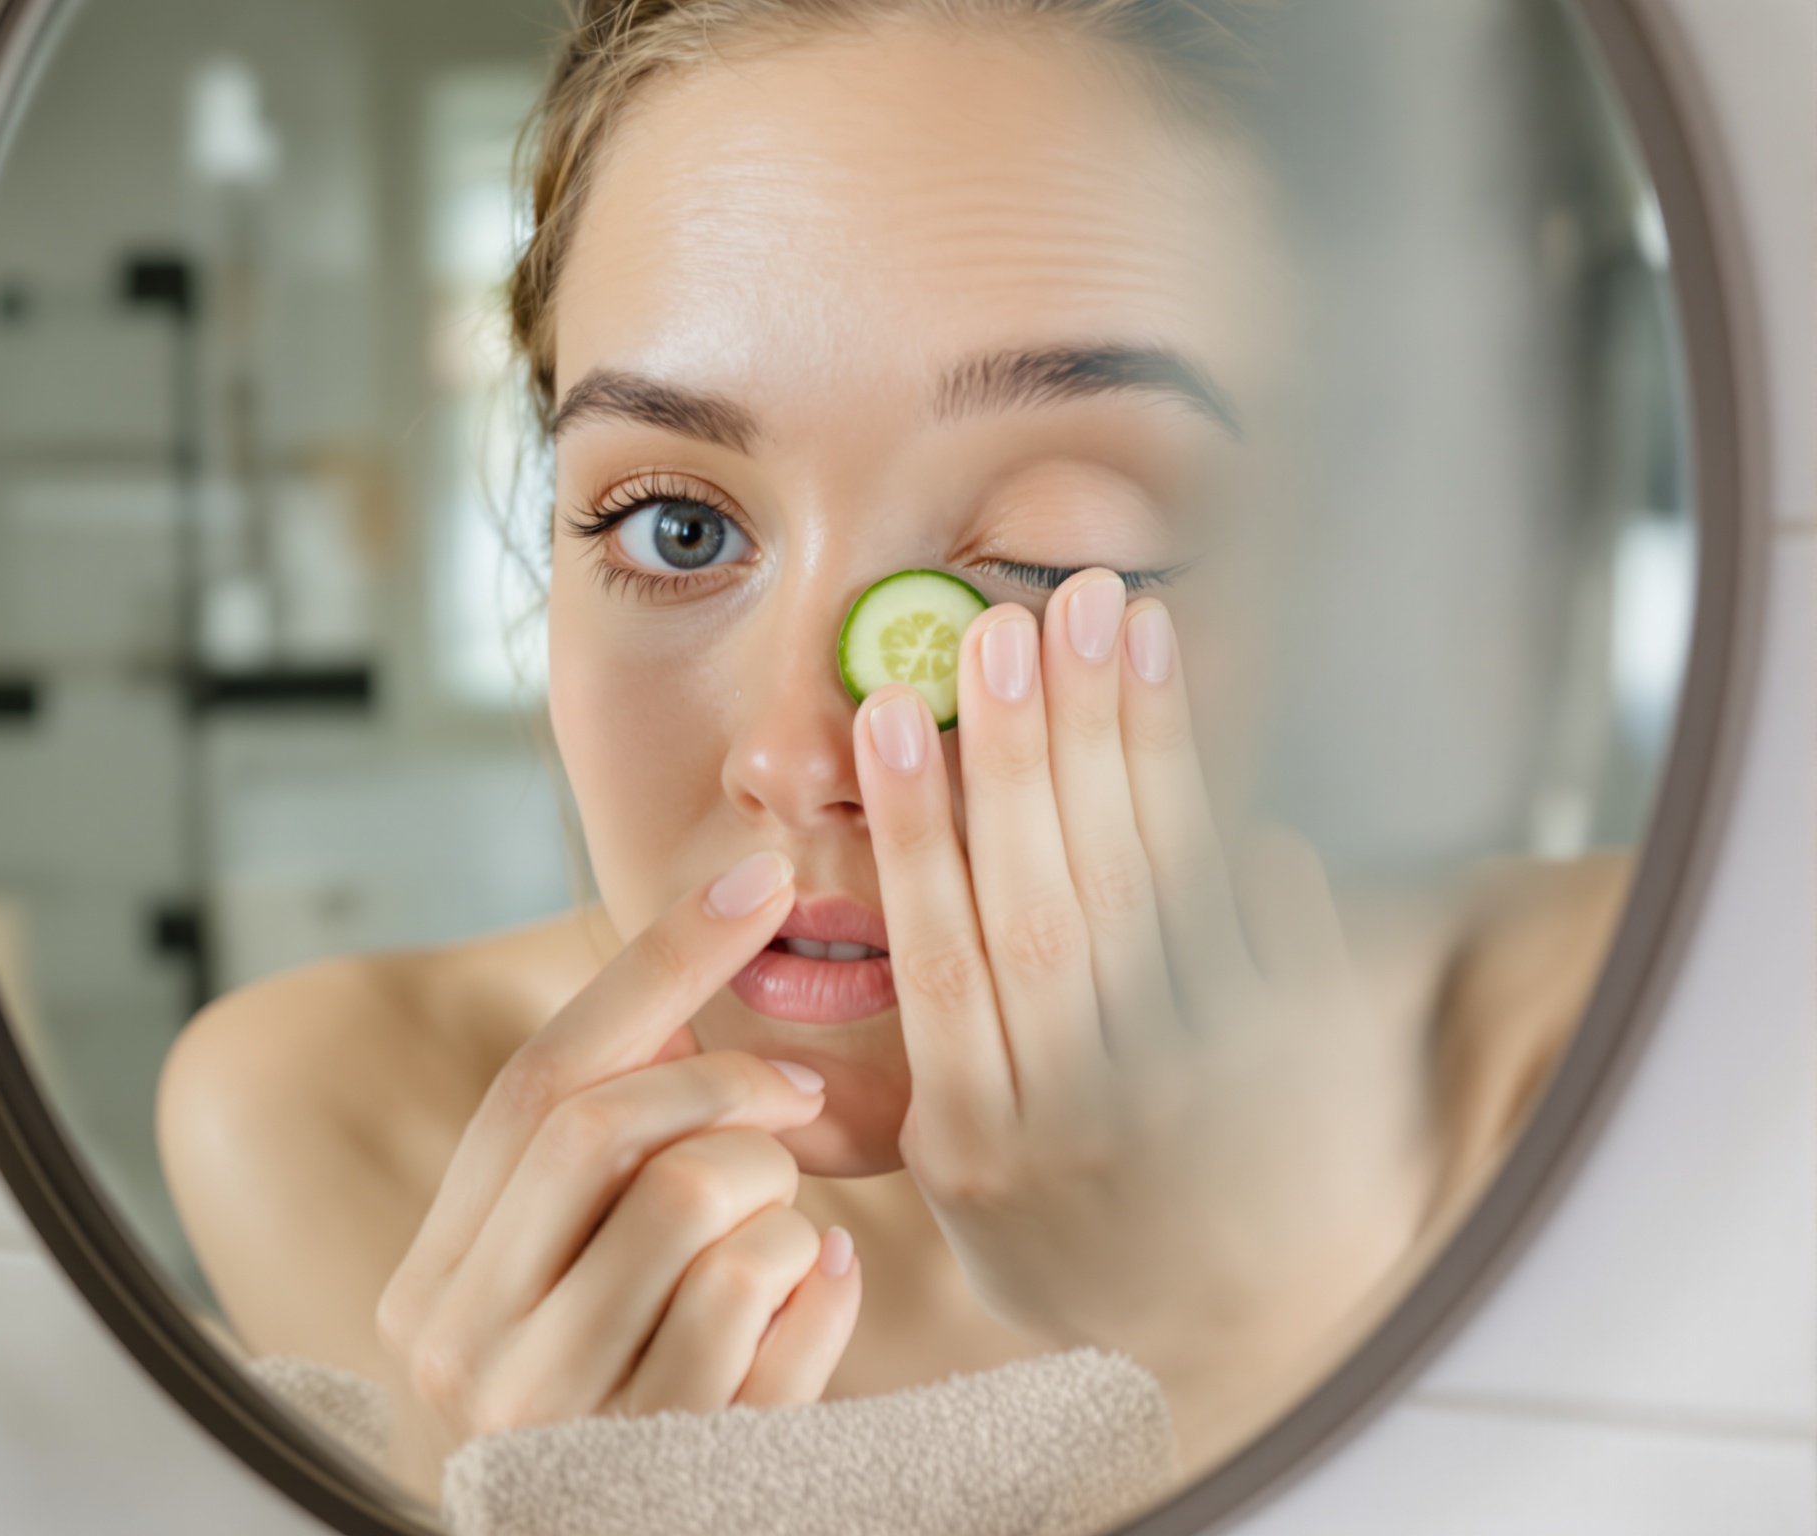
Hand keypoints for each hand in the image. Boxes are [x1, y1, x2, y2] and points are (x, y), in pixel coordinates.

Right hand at [376, 853, 864, 1456]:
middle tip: (793, 1093)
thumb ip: (601, 1159)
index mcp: (436, 1276)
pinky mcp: (662, 1463)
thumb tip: (693, 970)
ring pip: (696, 1202)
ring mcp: (559, 1414)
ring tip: (778, 1240)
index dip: (657, 964)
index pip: (541, 1080)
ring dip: (771, 1198)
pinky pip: (769, 1296)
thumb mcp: (580, 1279)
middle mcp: (465, 1346)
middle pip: (603, 1128)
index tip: (757, 877)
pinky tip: (815, 1300)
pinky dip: (820, 1278)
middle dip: (722, 1082)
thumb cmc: (625, 1407)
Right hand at [853, 572, 1430, 1450]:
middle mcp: (1088, 1115)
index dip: (921, 825)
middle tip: (1015, 623)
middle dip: (1029, 751)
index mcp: (982, 1138)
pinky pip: (1276, 938)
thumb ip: (928, 1052)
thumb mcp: (962, 1174)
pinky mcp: (1300, 1072)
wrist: (1229, 1340)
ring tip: (1114, 625)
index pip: (944, 954)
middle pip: (1051, 905)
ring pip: (1154, 898)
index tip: (897, 709)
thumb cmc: (1068, 1233)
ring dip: (1131, 749)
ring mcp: (1202, 1093)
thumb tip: (897, 883)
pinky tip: (1220, 745)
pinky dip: (1250, 845)